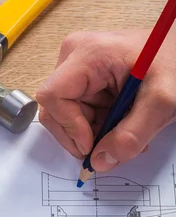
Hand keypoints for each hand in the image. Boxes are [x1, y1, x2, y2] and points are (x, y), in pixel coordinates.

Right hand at [36, 28, 175, 171]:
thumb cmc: (175, 63)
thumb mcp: (160, 103)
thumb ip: (131, 136)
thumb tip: (99, 162)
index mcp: (88, 54)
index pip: (53, 98)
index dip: (69, 126)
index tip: (92, 144)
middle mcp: (74, 57)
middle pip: (56, 111)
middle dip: (81, 135)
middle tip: (110, 146)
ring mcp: (77, 68)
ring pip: (67, 117)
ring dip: (93, 135)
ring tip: (124, 134)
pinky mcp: (84, 79)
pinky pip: (78, 114)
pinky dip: (97, 128)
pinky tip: (121, 125)